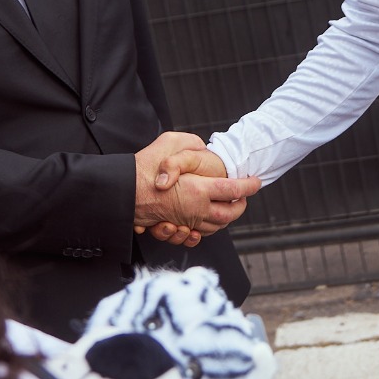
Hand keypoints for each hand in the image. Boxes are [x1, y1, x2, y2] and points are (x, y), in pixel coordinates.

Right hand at [134, 133, 259, 242]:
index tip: (256, 181)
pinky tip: (207, 222)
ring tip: (230, 207)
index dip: (249, 185)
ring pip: (216, 226)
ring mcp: (186, 222)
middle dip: (241, 206)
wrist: (121, 193)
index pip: (235, 189)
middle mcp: (197, 209)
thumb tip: (203, 147)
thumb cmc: (143, 168)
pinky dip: (207, 231)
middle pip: (231, 214)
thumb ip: (190, 144)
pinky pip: (198, 236)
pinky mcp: (176, 228)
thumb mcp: (169, 143)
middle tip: (244, 196)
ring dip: (227, 218)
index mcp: (199, 189)